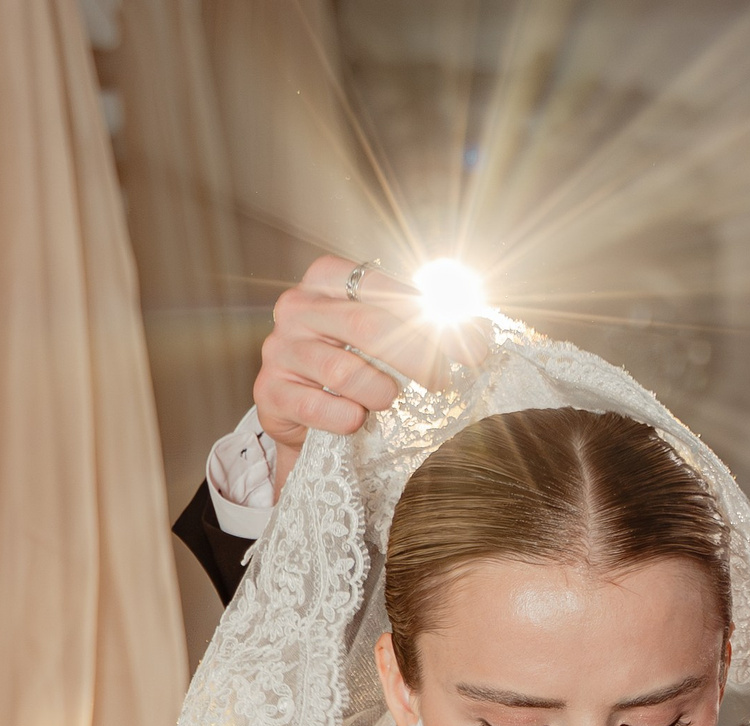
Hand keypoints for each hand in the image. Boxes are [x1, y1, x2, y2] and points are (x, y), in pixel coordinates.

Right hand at [255, 257, 493, 485]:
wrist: (306, 420)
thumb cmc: (353, 370)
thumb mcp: (385, 339)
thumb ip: (424, 326)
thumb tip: (479, 333)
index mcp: (328, 279)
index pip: (384, 289)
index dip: (433, 318)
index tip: (475, 352)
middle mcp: (299, 305)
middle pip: (367, 325)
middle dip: (416, 357)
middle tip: (443, 383)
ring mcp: (280, 348)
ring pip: (341, 368)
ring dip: (378, 391)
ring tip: (390, 401)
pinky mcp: (270, 391)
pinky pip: (313, 405)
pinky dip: (343, 417)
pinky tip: (356, 421)